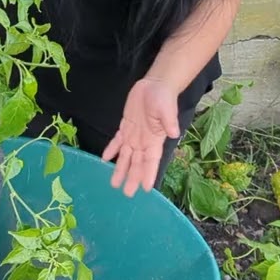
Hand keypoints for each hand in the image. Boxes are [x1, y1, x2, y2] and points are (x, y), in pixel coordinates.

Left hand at [102, 77, 180, 196]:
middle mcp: (144, 141)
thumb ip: (169, 121)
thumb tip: (174, 133)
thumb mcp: (167, 109)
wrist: (155, 85)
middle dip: (132, 177)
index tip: (145, 188)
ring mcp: (134, 134)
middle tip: (127, 193)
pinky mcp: (126, 126)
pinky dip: (111, 150)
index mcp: (155, 140)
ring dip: (120, 169)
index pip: (151, 161)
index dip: (148, 174)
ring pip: (126, 156)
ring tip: (114, 183)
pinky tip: (104, 160)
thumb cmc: (163, 98)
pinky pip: (117, 140)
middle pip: (137, 163)